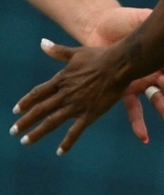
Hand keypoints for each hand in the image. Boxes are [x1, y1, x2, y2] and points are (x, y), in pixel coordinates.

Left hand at [11, 39, 130, 153]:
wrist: (120, 64)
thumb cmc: (100, 56)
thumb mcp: (76, 53)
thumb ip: (58, 51)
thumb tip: (42, 43)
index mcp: (61, 80)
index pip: (38, 94)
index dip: (26, 102)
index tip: (16, 110)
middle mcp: (65, 94)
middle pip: (40, 110)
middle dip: (25, 122)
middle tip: (13, 131)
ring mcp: (76, 105)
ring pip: (51, 122)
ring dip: (37, 133)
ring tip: (25, 141)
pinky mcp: (90, 114)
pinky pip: (75, 131)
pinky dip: (67, 142)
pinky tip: (60, 151)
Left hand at [82, 7, 163, 143]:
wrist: (98, 27)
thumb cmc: (122, 19)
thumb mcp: (140, 18)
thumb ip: (153, 21)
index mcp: (160, 53)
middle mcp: (153, 68)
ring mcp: (140, 80)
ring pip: (157, 100)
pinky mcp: (123, 89)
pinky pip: (133, 108)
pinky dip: (138, 123)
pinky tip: (144, 136)